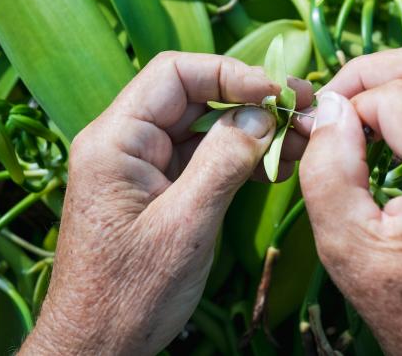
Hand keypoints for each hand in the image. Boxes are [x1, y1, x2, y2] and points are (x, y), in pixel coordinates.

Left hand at [20, 52, 311, 354]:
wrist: (98, 348)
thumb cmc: (131, 294)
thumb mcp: (184, 225)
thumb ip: (223, 162)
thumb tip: (261, 115)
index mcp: (116, 140)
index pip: (175, 75)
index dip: (230, 73)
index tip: (277, 92)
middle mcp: (127, 143)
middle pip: (194, 97)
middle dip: (251, 100)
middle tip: (303, 109)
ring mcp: (144, 167)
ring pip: (204, 129)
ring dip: (252, 131)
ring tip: (301, 139)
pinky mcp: (160, 190)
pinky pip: (204, 160)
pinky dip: (240, 159)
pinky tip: (276, 167)